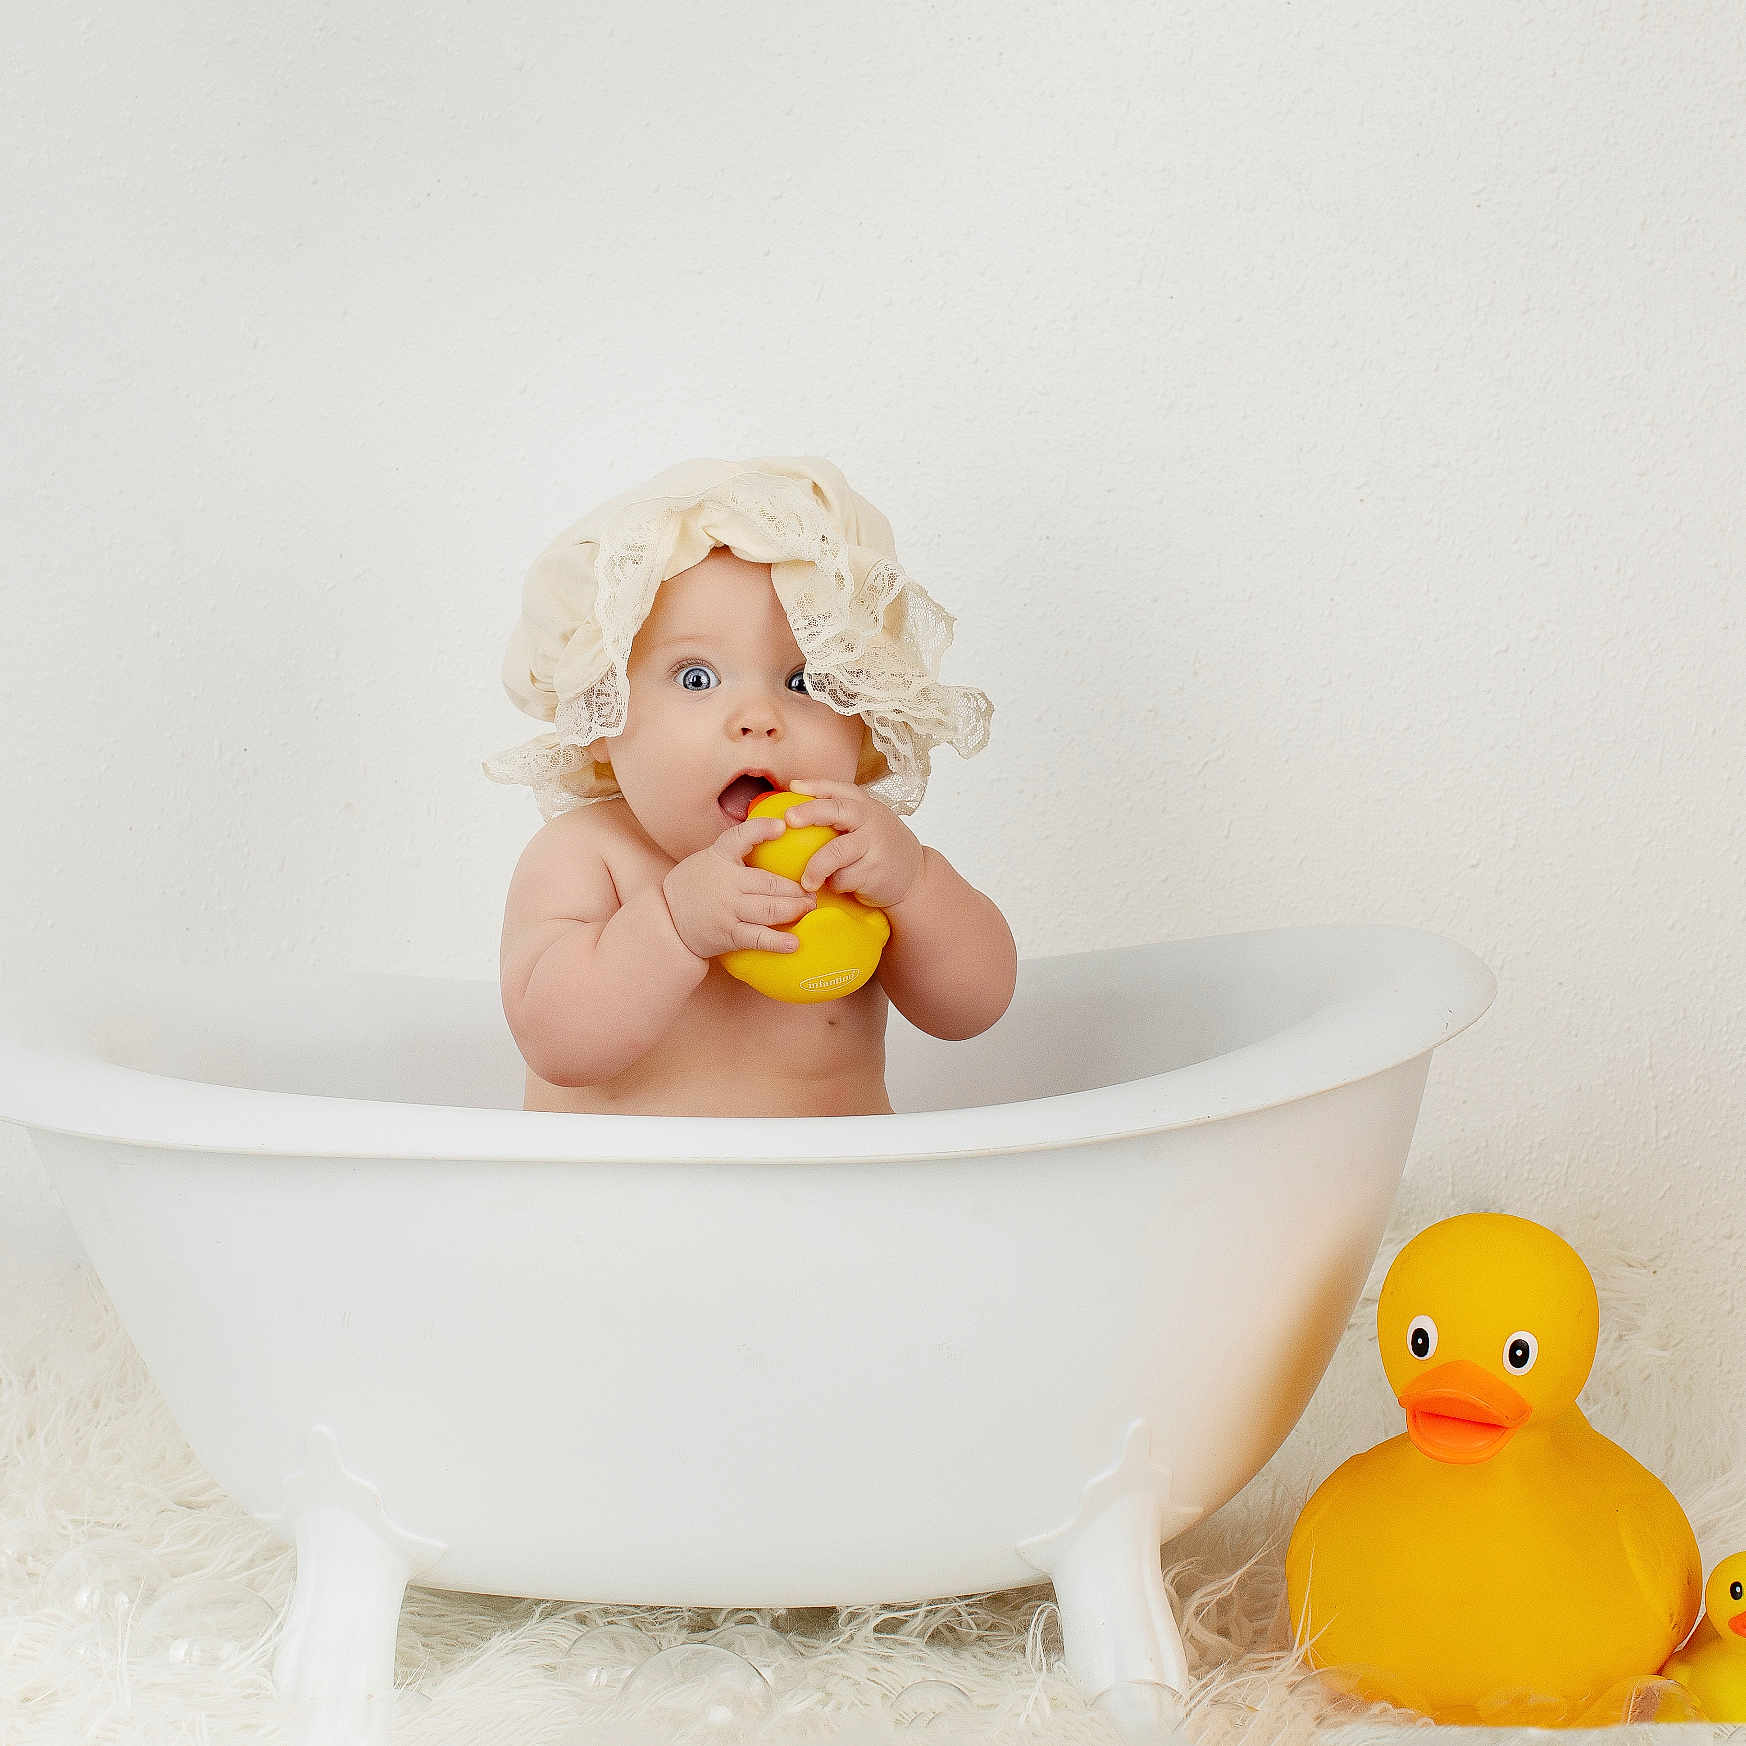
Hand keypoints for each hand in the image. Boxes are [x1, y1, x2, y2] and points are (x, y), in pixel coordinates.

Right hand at [661, 816, 815, 959]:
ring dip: (795, 909)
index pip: (740, 837)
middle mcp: (726, 883)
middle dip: (797, 887)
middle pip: (770, 883)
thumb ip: (736, 851)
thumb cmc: (694, 885)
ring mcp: (728, 910)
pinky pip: (758, 938)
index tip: (781, 826)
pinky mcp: (729, 934)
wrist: (664, 919)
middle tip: (814, 889)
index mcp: (719, 857)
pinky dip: (778, 941)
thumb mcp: (709, 858)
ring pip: (770, 909)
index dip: (761, 830)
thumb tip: (777, 832)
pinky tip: (794, 942)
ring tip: (809, 908)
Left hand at [783, 778, 924, 909]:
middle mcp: (870, 820)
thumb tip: (794, 799)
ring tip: (806, 882)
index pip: (838, 788)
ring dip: (816, 868)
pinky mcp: (874, 871)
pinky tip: (839, 885)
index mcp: (864, 805)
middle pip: (837, 811)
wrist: (915, 876)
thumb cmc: (879, 846)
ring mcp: (874, 845)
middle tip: (789, 820)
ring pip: (835, 852)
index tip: (793, 788)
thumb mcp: (866, 822)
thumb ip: (840, 813)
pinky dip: (835, 884)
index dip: (815, 785)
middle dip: (810, 812)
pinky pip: (843, 878)